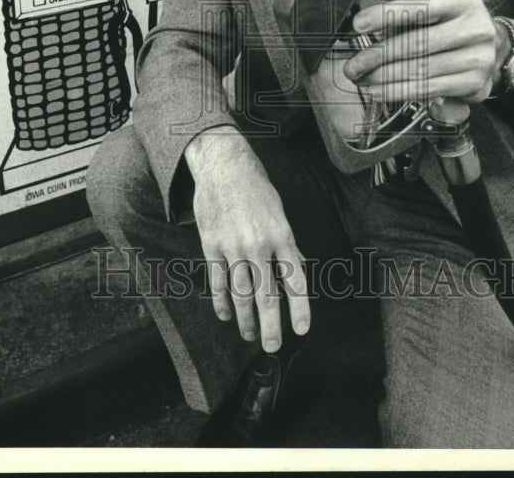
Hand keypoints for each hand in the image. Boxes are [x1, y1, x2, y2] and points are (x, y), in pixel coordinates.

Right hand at [185, 127, 309, 352]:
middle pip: (266, 296)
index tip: (302, 330)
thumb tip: (295, 273)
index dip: (299, 308)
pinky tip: (227, 315)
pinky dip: (222, 302)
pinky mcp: (211, 245)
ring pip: (241, 293)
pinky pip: (218, 282)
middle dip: (270, 326)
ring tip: (249, 335)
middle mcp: (258, 244)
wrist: (224, 165)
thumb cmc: (256, 189)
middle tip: (272, 346)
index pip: (294, 280)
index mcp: (281, 236)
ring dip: (245, 319)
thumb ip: (287, 246)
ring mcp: (233, 246)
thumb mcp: (279, 213)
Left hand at [342, 0, 503, 103]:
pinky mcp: (474, 83)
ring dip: (384, 77)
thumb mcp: (440, 9)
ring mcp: (477, 58)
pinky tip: (379, 90)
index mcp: (463, 1)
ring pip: (420, 69)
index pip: (420, 7)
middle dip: (377, 55)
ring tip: (361, 79)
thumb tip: (365, 28)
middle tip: (353, 64)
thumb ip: (409, 14)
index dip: (385, 15)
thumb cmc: (453, 25)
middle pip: (416, 43)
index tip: (358, 25)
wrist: (493, 48)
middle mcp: (475, 28)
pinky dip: (398, 91)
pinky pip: (428, 88)